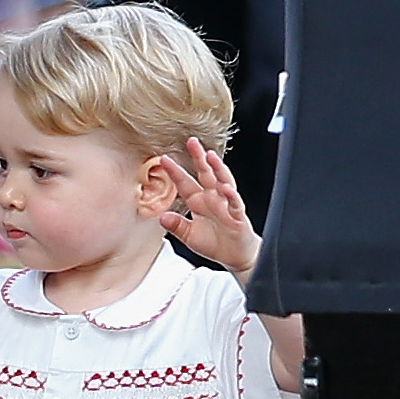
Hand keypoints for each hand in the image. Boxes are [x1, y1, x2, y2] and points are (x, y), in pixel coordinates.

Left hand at [152, 135, 258, 277]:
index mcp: (199, 201)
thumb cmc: (216, 243)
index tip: (164, 159)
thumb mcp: (189, 236)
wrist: (236, 256)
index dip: (175, 171)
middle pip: (205, 173)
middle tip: (191, 142)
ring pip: (222, 181)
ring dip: (217, 169)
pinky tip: (225, 187)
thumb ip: (177, 226)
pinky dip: (230, 195)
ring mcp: (226, 204)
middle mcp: (212, 198)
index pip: (185, 182)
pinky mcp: (237, 215)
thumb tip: (162, 218)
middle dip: (199, 157)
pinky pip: (234, 202)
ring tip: (210, 157)